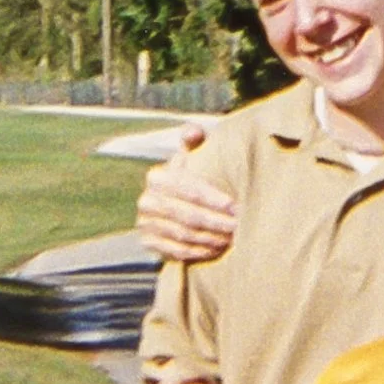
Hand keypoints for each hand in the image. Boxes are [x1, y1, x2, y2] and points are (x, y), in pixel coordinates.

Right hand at [135, 124, 236, 261]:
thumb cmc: (190, 177)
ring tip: (232, 238)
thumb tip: (193, 132)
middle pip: (187, 215)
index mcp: (157, 177)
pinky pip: (177, 251)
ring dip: (211, 238)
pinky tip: (217, 249)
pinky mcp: (148, 243)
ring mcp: (145, 224)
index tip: (234, 205)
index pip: (188, 188)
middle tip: (238, 226)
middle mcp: (146, 201)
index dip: (212, 198)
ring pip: (184, 234)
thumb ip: (193, 141)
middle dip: (216, 221)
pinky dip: (200, 251)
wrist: (172, 206)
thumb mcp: (191, 157)